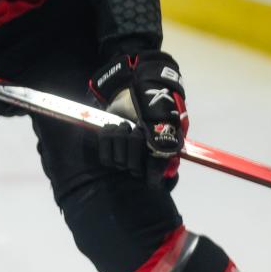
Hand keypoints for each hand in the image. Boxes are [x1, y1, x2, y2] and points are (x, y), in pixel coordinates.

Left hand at [89, 50, 187, 186]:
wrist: (134, 92)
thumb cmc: (154, 107)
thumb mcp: (166, 123)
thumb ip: (164, 146)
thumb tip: (160, 172)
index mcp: (160, 157)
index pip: (153, 180)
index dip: (150, 174)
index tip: (148, 160)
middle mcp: (143, 160)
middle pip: (133, 168)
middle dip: (133, 145)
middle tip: (137, 129)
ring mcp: (125, 154)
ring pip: (118, 161)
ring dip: (120, 138)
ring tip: (125, 125)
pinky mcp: (109, 146)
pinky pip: (104, 155)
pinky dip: (107, 137)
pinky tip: (113, 127)